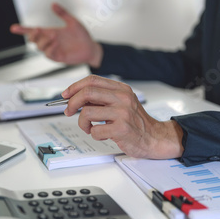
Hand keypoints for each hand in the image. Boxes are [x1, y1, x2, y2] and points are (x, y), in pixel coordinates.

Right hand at [10, 3, 102, 67]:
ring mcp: (52, 50)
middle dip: (32, 35)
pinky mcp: (57, 57)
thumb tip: (53, 4)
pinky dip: (50, 48)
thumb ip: (62, 13)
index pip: (33, 31)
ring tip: (55, 36)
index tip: (13, 28)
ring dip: (44, 41)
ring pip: (40, 47)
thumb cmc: (82, 35)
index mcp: (50, 32)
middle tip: (38, 29)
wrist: (91, 48)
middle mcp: (49, 41)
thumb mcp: (72, 21)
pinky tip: (56, 43)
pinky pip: (49, 54)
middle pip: (33, 40)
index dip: (23, 30)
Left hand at [62, 75, 183, 158]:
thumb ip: (101, 99)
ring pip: (87, 113)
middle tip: (68, 112)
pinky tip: (103, 135)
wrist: (154, 138)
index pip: (92, 80)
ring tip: (90, 128)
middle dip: (72, 103)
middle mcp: (122, 98)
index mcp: (121, 89)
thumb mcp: (120, 104)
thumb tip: (74, 98)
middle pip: (87, 93)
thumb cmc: (134, 122)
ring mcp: (123, 113)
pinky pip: (95, 130)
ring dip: (82, 123)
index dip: (74, 87)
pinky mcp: (121, 129)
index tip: (65, 95)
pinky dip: (94, 134)